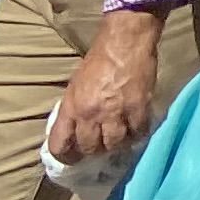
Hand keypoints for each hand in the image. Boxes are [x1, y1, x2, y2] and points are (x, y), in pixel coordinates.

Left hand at [52, 14, 162, 160]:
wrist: (124, 41)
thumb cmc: (98, 60)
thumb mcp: (75, 85)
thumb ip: (74, 109)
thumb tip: (74, 130)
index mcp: (72, 107)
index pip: (60, 145)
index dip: (66, 157)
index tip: (73, 158)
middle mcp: (90, 113)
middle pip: (90, 148)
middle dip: (95, 150)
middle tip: (101, 144)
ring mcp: (116, 112)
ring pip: (114, 145)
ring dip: (117, 144)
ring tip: (120, 137)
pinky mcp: (138, 107)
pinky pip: (137, 133)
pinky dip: (137, 134)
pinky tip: (136, 129)